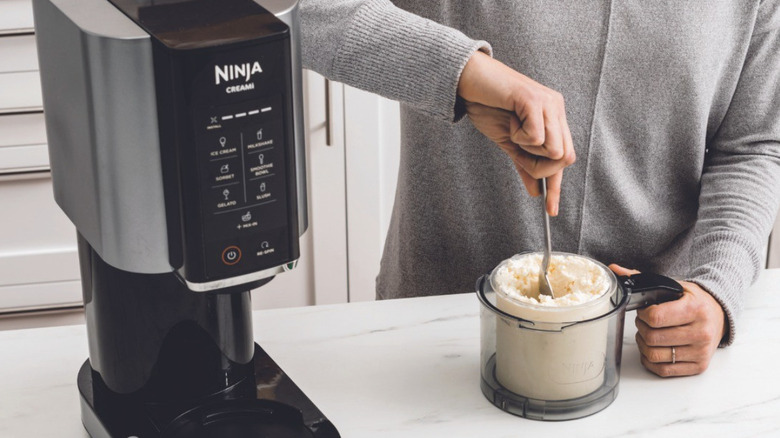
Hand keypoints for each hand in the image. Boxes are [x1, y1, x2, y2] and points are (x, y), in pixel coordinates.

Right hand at [458, 52, 574, 215]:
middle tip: (518, 149)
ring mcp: (548, 103)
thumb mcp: (508, 141)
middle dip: (540, 166)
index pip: (564, 157)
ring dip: (528, 149)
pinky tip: (509, 121)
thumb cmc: (487, 105)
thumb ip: (524, 163)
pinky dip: (519, 136)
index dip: (556, 186)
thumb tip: (535, 191)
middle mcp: (556, 108)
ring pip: (554, 150)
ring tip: (512, 130)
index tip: (551, 210)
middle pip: (565, 157)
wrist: (469, 80)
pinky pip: (536, 137)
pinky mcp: (534, 99)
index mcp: (553, 117)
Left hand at [609, 264, 726, 376]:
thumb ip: (642, 279)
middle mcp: (701, 332)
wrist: (720, 315)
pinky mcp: (699, 366)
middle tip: (644, 323)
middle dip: (641, 328)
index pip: (655, 317)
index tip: (644, 311)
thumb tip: (614, 269)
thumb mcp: (673, 286)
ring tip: (648, 334)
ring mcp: (700, 352)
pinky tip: (653, 349)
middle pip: (652, 338)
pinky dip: (651, 361)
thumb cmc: (694, 301)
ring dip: (644, 345)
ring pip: (655, 356)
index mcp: (695, 309)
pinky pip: (664, 370)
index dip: (643, 315)